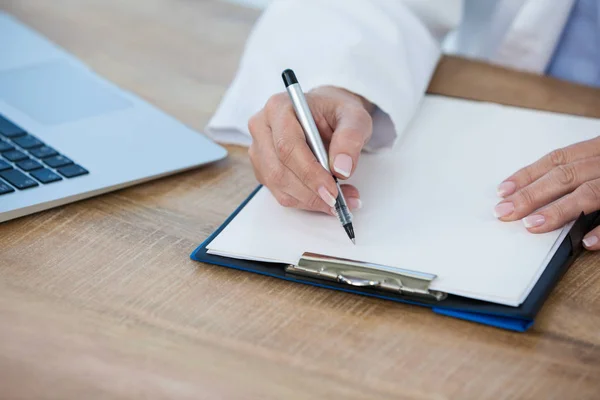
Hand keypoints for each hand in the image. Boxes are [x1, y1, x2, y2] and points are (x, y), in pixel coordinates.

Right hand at [248, 86, 372, 214]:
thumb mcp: (354, 116)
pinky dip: (306, 201)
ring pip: (278, 186)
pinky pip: (281, 193)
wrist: (327, 115)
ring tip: (340, 199)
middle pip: (278, 170)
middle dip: (311, 191)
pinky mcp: (264, 169)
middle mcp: (262, 127)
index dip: (309, 172)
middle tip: (339, 200)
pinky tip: (326, 197)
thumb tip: (341, 168)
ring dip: (310, 199)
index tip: (331, 190)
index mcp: (279, 107)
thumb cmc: (336, 112)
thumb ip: (350, 138)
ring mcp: (259, 150)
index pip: (287, 146)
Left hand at [494, 136, 599, 249]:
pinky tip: (586, 242)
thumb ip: (579, 173)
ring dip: (559, 210)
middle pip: (566, 176)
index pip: (558, 160)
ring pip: (590, 192)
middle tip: (506, 212)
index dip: (528, 175)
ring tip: (533, 225)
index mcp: (599, 151)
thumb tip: (536, 192)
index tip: (502, 191)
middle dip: (532, 194)